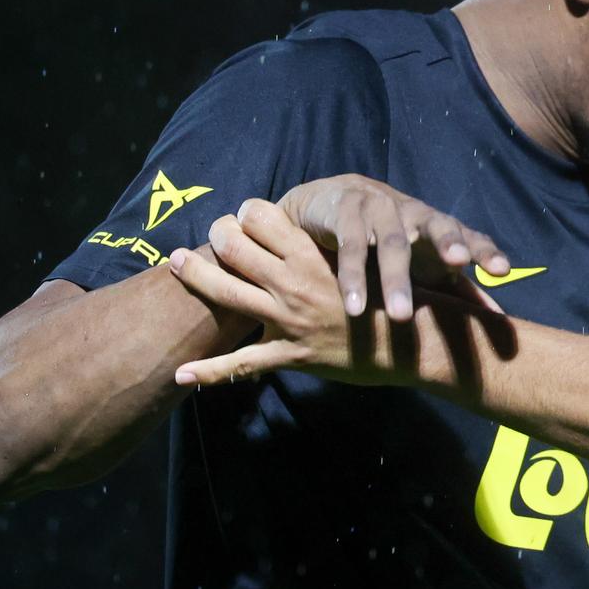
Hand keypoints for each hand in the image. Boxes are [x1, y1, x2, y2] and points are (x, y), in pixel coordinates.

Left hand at [167, 199, 499, 387]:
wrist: (413, 340)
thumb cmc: (393, 299)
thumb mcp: (361, 263)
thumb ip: (331, 249)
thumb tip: (310, 230)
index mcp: (313, 256)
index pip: (261, 218)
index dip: (245, 213)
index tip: (241, 216)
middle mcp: (294, 283)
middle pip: (235, 248)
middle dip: (216, 236)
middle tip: (211, 235)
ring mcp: (289, 320)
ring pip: (226, 293)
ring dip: (195, 276)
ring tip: (175, 264)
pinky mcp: (291, 354)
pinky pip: (242, 364)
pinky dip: (208, 372)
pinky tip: (180, 375)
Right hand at [277, 174, 509, 320]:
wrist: (333, 199)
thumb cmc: (393, 237)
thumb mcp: (425, 262)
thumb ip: (460, 289)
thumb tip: (498, 318)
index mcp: (439, 227)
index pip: (468, 236)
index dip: (485, 251)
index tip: (502, 271)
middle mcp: (415, 214)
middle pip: (436, 227)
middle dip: (449, 242)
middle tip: (458, 262)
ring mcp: (380, 209)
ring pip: (392, 243)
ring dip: (395, 278)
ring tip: (401, 316)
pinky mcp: (346, 214)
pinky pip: (351, 248)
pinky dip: (353, 278)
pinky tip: (355, 307)